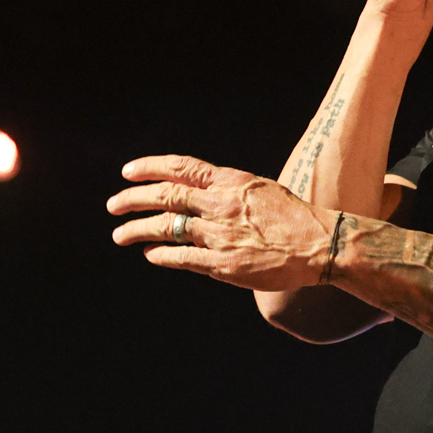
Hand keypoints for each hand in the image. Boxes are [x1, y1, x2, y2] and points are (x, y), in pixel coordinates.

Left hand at [107, 154, 333, 291]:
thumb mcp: (262, 190)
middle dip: (133, 199)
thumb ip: (231, 191)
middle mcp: (221, 204)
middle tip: (113, 204)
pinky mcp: (223, 264)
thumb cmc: (295, 217)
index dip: (150, 168)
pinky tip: (150, 254)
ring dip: (137, 229)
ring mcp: (220, 234)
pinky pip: (182, 258)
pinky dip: (162, 255)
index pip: (182, 167)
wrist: (319, 244)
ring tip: (119, 234)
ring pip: (166, 227)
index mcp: (232, 182)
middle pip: (167, 196)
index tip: (128, 172)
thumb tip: (205, 192)